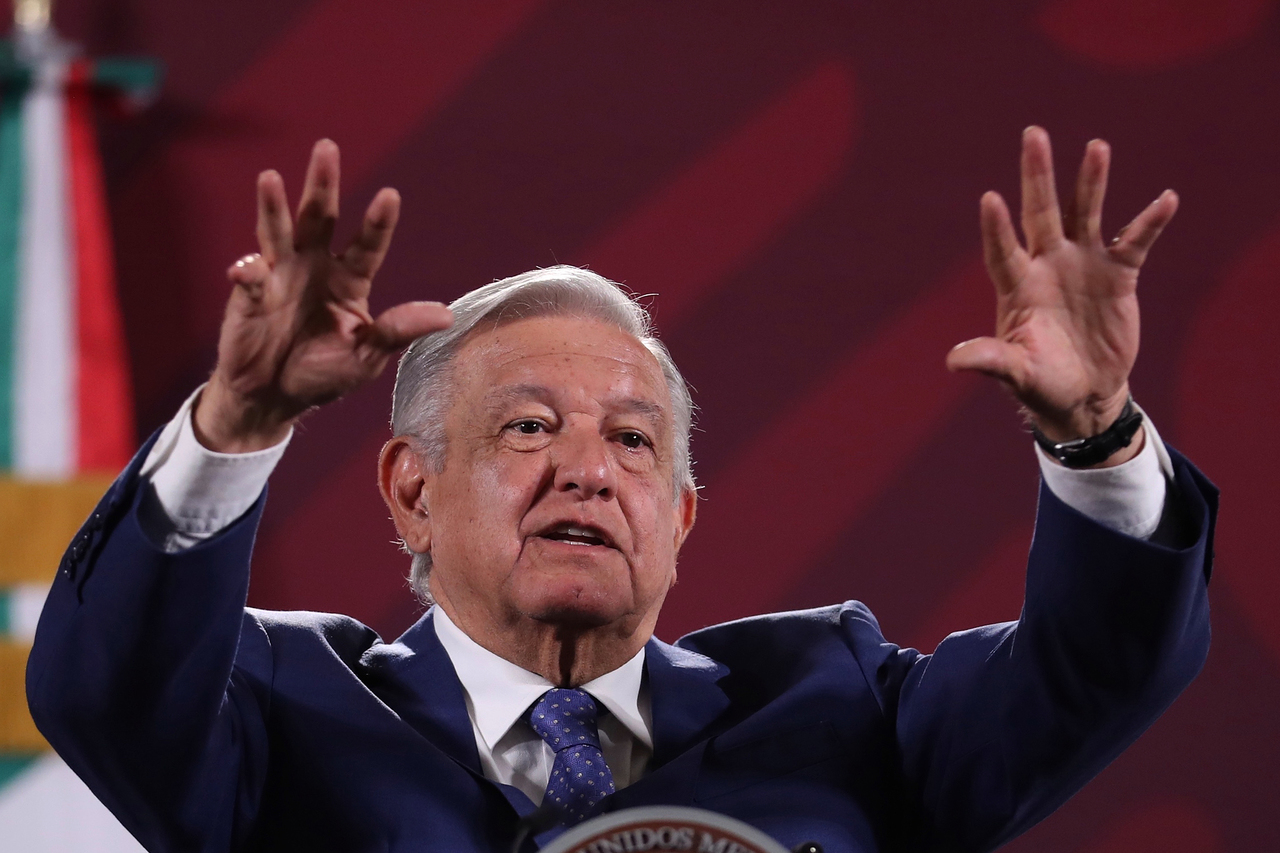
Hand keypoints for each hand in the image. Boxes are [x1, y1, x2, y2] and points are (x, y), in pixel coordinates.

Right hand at [195, 140, 453, 451]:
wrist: (276, 396)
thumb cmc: (325, 373)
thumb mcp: (368, 356)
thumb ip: (399, 331)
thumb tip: (447, 315)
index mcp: (350, 279)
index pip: (368, 244)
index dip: (378, 221)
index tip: (390, 195)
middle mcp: (315, 266)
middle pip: (320, 217)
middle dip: (323, 184)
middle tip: (327, 147)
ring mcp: (279, 274)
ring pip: (278, 231)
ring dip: (274, 206)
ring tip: (270, 178)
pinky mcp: (248, 293)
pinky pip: (248, 277)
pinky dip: (247, 272)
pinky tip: (248, 271)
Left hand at [946, 126, 1176, 464]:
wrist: (1083, 394)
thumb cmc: (1041, 384)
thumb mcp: (1017, 375)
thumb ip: (991, 361)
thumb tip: (952, 361)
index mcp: (1017, 287)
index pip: (1002, 250)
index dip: (996, 228)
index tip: (989, 199)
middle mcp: (1046, 265)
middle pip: (1039, 212)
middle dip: (1036, 175)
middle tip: (1032, 133)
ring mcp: (1082, 265)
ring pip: (1085, 213)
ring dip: (1090, 182)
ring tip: (1096, 147)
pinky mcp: (1118, 274)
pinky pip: (1134, 241)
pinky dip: (1149, 222)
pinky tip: (1166, 200)